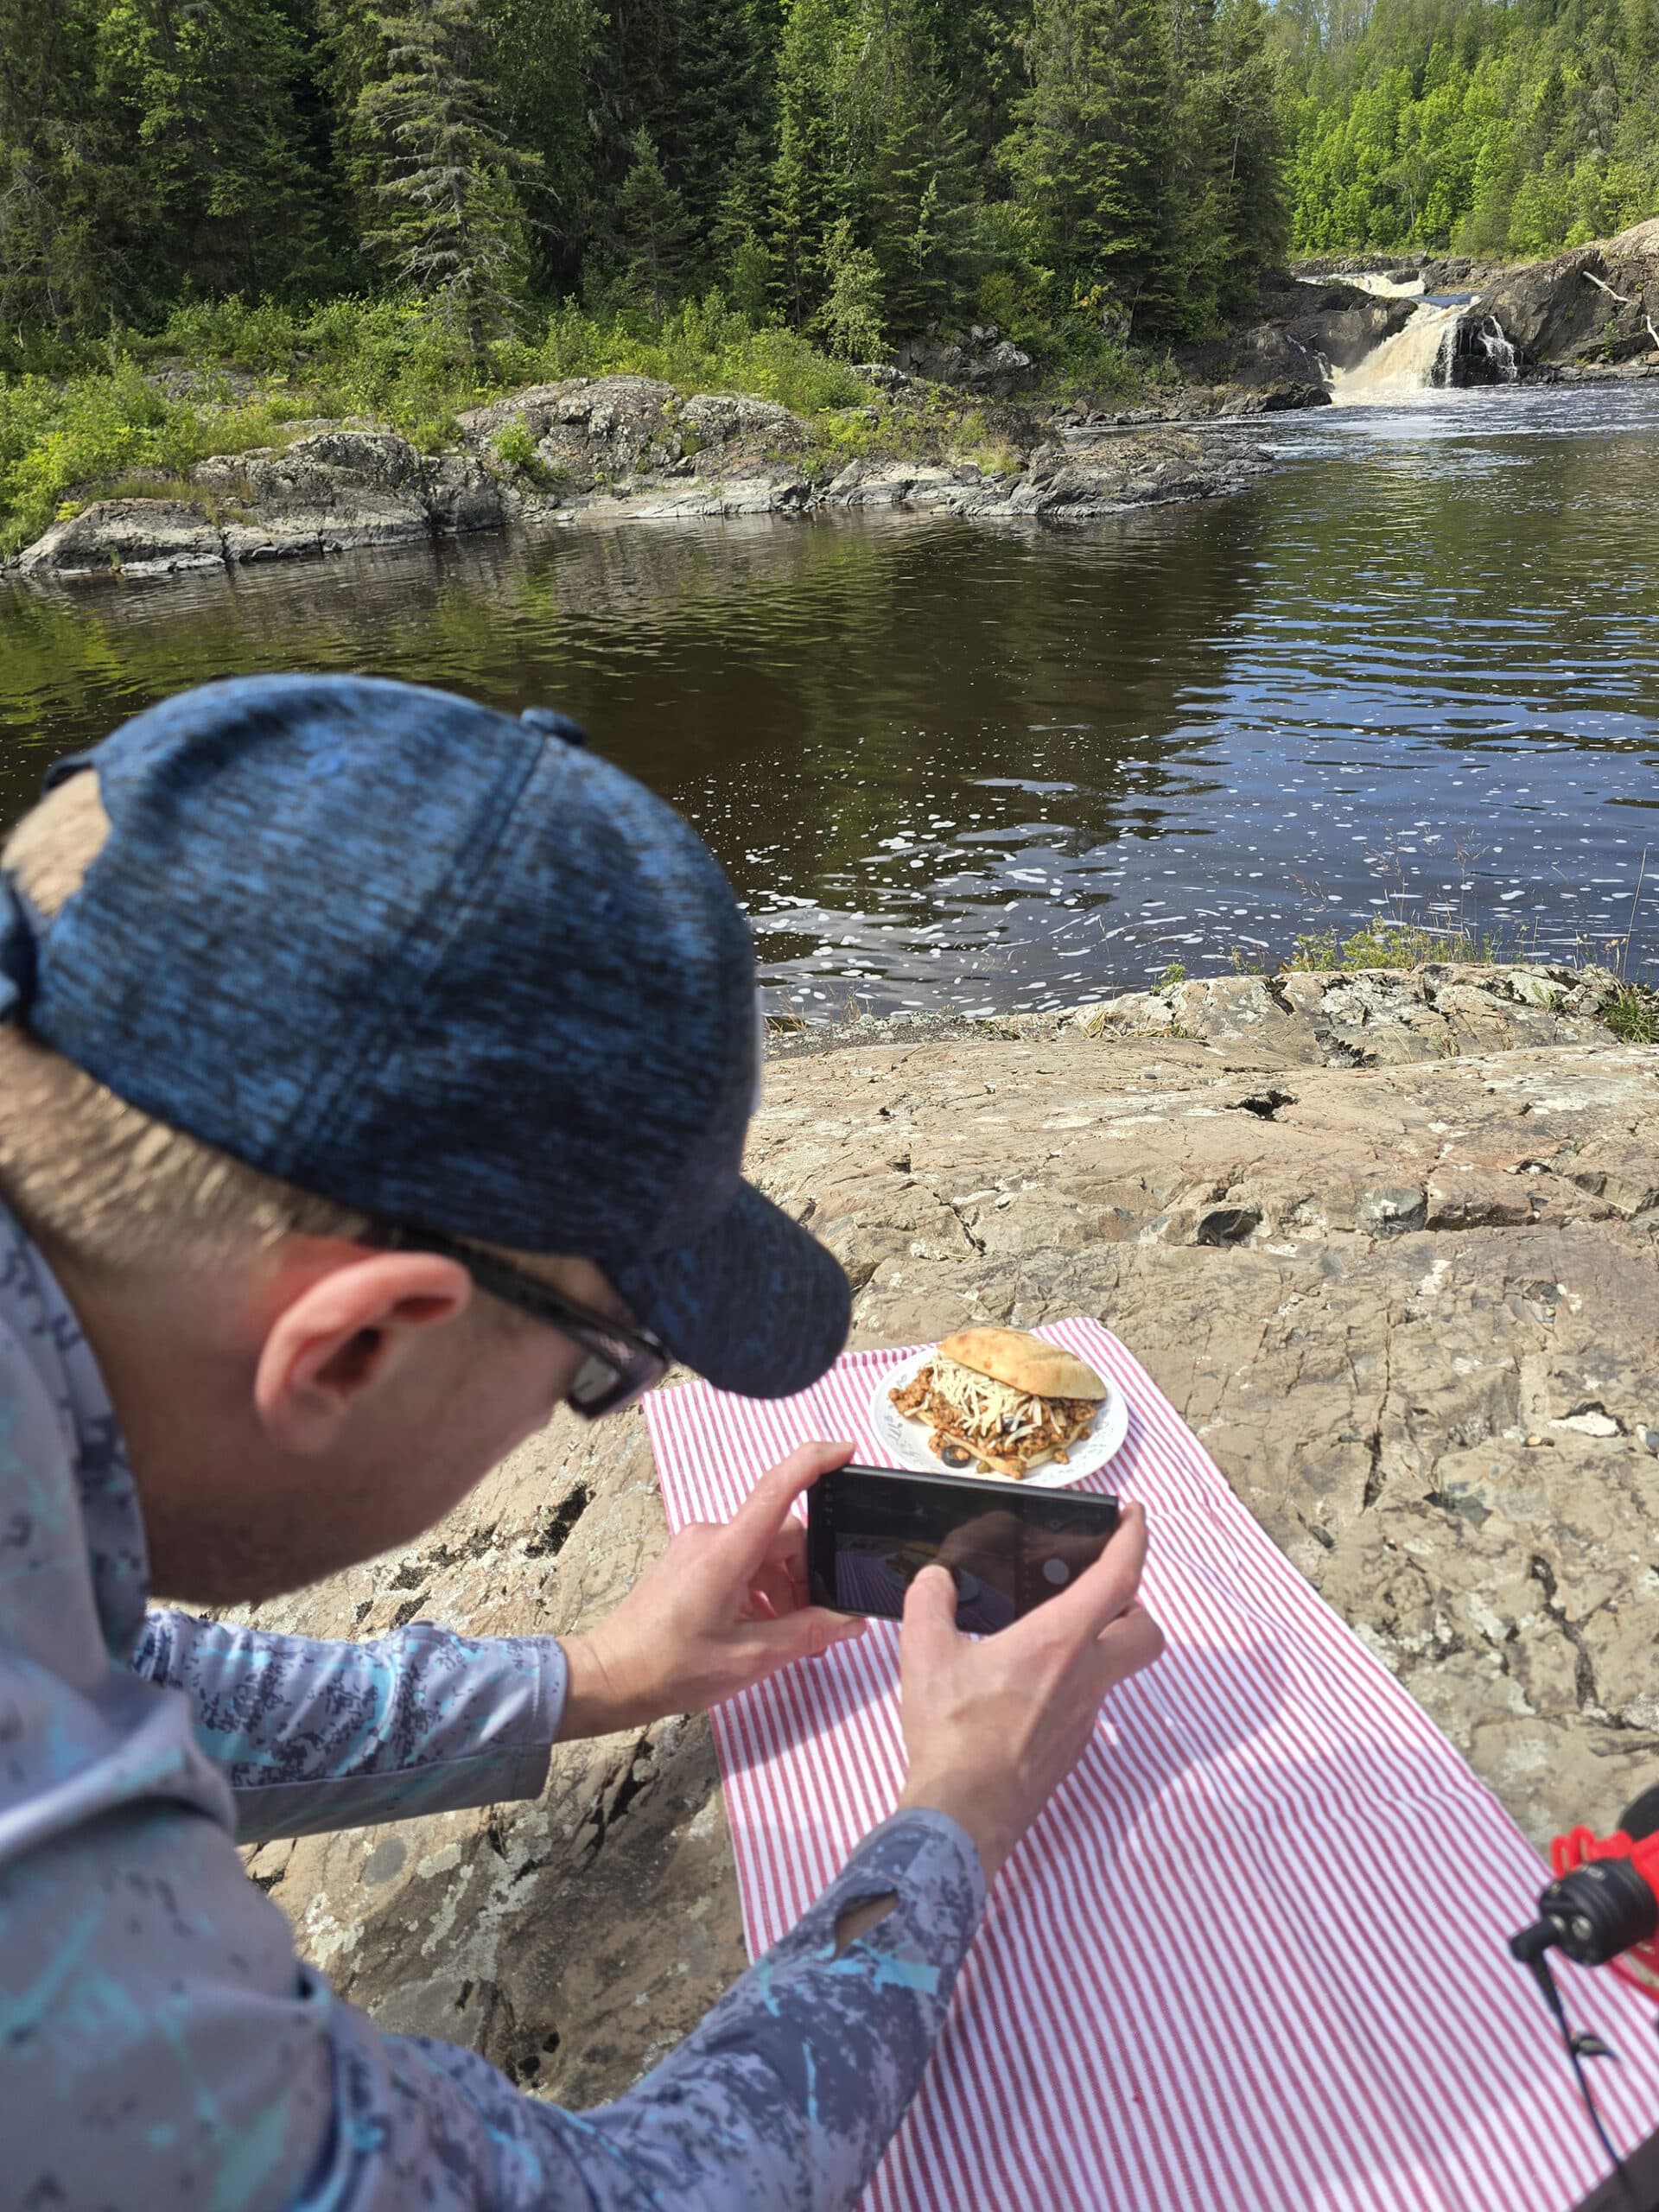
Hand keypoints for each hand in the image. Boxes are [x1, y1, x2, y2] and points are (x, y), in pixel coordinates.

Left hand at [559, 1440, 866, 1736]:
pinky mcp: (691, 1557)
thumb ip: (807, 1634)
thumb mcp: (751, 1658)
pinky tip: (759, 1625)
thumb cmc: (671, 1668)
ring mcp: (698, 1544)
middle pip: (782, 1533)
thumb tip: (849, 1622)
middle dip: (806, 1574)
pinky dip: (760, 1586)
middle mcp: (711, 1536)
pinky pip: (742, 1559)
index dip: (814, 1461)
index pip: (777, 1488)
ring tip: (783, 1634)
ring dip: (783, 1585)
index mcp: (727, 1552)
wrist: (613, 1676)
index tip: (847, 1451)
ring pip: (764, 1550)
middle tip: (812, 1623)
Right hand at [893, 1500, 1162, 1879]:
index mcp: (1058, 1642)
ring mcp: (1084, 1717)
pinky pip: (1088, 1700)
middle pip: (1144, 1629)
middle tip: (1097, 1585)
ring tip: (1052, 1630)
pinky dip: (1071, 1680)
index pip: (1119, 1577)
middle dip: (1133, 1601)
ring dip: (1100, 1641)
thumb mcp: (925, 1656)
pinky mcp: (1071, 1747)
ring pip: (1116, 1667)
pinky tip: (1026, 1684)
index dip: (1133, 1538)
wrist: (963, 1818)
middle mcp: (1085, 1677)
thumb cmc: (952, 1737)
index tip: (1133, 1515)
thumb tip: (936, 1580)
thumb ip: (930, 1603)